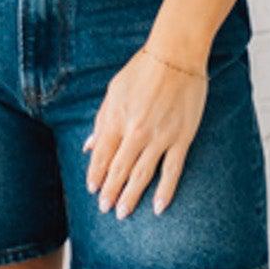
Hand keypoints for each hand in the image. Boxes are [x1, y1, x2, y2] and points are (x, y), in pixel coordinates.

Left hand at [82, 45, 208, 219]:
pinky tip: (158, 207)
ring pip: (142, 175)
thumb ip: (101, 121)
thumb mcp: (113, 92)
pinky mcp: (181, 138)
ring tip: (123, 213)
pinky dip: (165, 190)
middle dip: (109, 191)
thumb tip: (88, 146)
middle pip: (119, 170)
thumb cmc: (143, 70)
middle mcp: (135, 132)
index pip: (101, 156)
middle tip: (105, 208)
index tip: (92, 190)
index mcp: (116, 119)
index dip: (95, 175)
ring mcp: (159, 137)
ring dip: (131, 196)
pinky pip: (172, 170)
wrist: (176, 55)